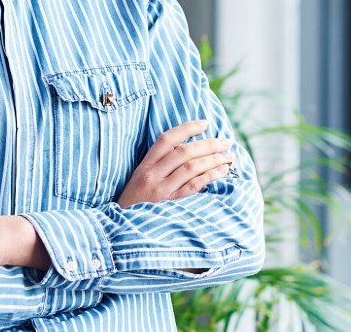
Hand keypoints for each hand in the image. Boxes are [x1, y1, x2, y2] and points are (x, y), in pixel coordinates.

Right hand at [115, 119, 234, 207]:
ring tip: (228, 157)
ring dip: (213, 160)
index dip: (187, 128)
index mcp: (145, 165)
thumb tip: (188, 151)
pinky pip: (192, 187)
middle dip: (208, 144)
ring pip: (191, 167)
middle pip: (184, 152)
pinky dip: (209, 177)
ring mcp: (161, 190)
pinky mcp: (169, 205)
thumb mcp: (140, 179)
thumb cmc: (135, 202)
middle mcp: (152, 174)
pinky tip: (222, 172)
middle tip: (226, 141)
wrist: (122, 227)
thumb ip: (158, 165)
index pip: (166, 139)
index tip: (205, 123)